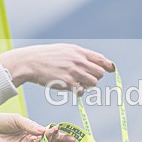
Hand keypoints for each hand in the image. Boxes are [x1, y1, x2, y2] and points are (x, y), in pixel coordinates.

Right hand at [0, 44, 114, 89]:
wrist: (30, 62)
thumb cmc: (47, 56)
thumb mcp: (65, 50)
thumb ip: (80, 55)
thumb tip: (97, 62)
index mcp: (78, 51)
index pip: (101, 59)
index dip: (108, 66)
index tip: (111, 70)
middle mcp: (78, 61)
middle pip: (99, 73)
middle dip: (95, 77)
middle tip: (85, 78)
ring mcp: (74, 72)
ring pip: (93, 83)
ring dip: (87, 85)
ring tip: (77, 83)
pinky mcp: (68, 83)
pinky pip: (82, 91)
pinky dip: (79, 92)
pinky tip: (71, 88)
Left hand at [0, 113, 72, 141]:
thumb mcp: (18, 120)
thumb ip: (31, 126)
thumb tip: (44, 130)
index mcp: (29, 130)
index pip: (47, 133)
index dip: (57, 133)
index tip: (68, 132)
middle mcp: (28, 139)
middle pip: (47, 141)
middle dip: (58, 139)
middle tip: (69, 137)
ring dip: (50, 141)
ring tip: (57, 134)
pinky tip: (46, 141)